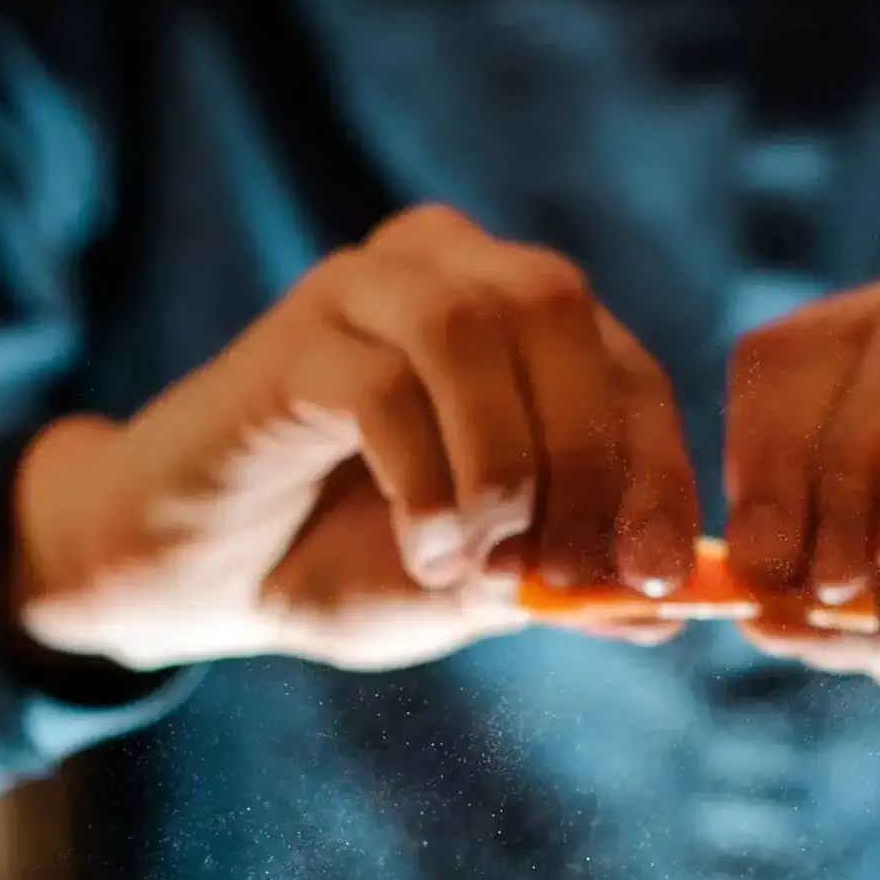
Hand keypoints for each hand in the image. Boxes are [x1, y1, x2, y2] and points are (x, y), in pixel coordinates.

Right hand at [12, 205, 698, 671]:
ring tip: (472, 561)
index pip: (627, 366)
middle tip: (563, 573)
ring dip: (499, 463)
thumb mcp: (485, 589)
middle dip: (585, 458)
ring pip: (473, 327)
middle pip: (559, 310)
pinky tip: (423, 547)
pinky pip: (383, 382)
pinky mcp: (291, 334)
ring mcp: (364, 289)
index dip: (656, 470)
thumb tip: (674, 606)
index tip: (656, 573)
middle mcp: (447, 272)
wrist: (205, 577)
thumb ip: (573, 585)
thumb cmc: (351, 563)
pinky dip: (425, 480)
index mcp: (518, 321)